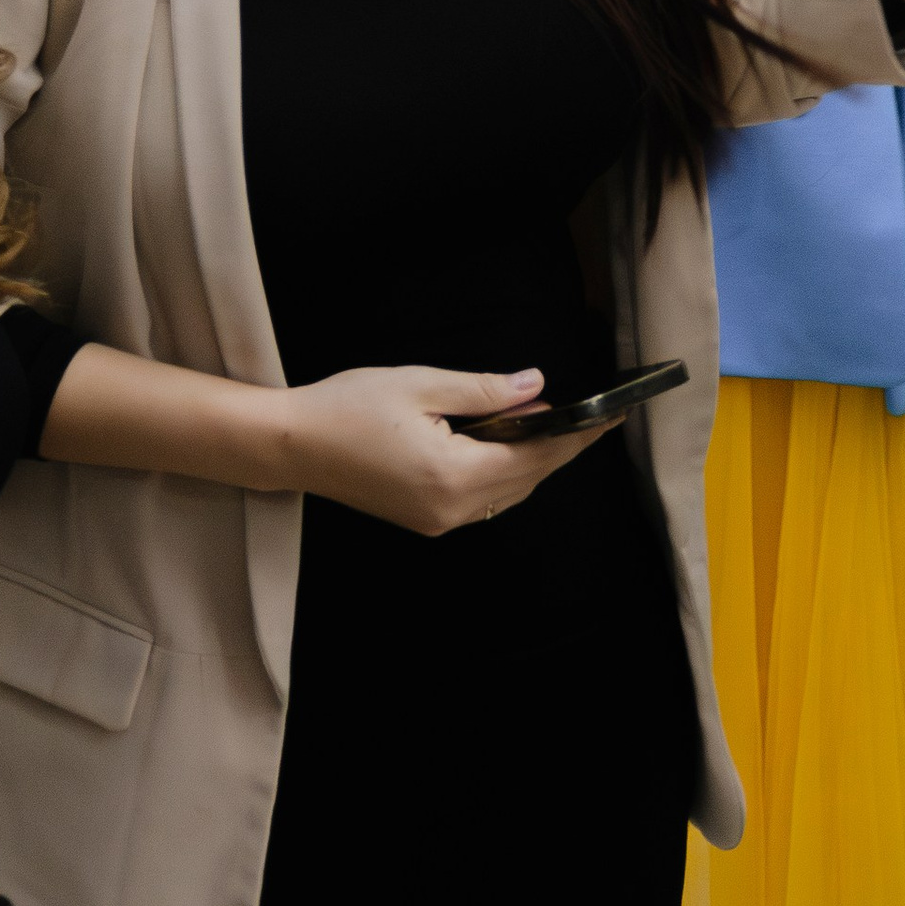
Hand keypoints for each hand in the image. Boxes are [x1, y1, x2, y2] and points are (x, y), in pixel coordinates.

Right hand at [268, 365, 611, 533]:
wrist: (293, 444)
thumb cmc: (350, 407)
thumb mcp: (422, 385)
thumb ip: (486, 391)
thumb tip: (537, 388)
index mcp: (454, 475)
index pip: (535, 456)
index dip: (576, 435)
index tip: (611, 416)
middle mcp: (451, 509)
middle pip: (527, 479)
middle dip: (560, 448)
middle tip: (592, 416)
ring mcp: (437, 521)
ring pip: (507, 493)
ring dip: (532, 462)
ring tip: (555, 426)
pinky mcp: (424, 519)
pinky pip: (482, 500)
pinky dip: (504, 473)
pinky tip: (508, 446)